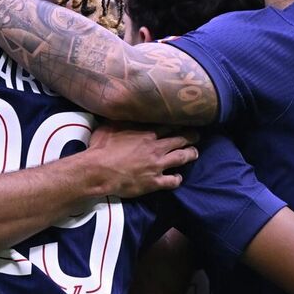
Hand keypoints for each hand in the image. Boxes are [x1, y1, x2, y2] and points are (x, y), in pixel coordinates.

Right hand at [79, 124, 198, 197]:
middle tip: (196, 135)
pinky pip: (173, 181)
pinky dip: (177, 178)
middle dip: (191, 136)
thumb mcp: (110, 126)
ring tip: (194, 153)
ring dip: (191, 154)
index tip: (184, 122)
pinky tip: (178, 177)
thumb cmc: (100, 148)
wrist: (98, 171)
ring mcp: (157, 165)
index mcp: (146, 132)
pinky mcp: (154, 182)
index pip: (170, 125)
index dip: (179, 123)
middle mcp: (156, 147)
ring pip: (182, 157)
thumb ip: (121, 120)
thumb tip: (121, 111)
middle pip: (181, 139)